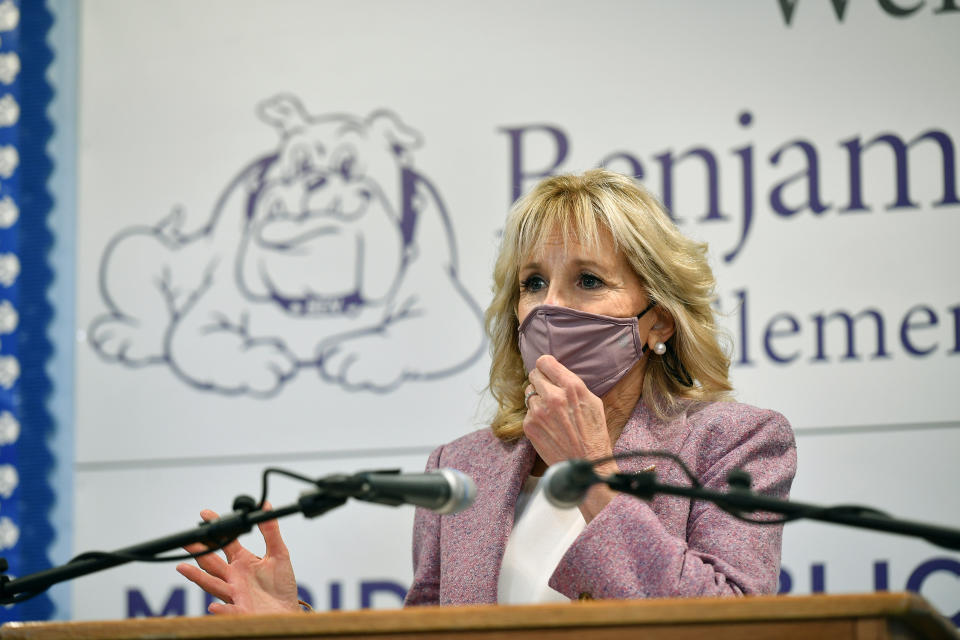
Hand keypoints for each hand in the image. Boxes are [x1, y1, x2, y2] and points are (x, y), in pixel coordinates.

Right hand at [176, 503, 301, 613]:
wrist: (286, 611)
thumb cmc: (280, 585)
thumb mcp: (279, 554)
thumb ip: (271, 532)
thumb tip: (266, 507)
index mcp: (242, 561)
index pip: (224, 542)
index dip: (216, 529)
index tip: (205, 514)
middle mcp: (233, 577)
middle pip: (211, 561)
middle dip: (197, 550)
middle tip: (185, 540)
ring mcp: (234, 594)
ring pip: (212, 584)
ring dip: (197, 577)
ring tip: (182, 568)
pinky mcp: (241, 611)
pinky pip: (229, 611)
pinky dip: (221, 609)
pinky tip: (213, 607)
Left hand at [523, 355, 620, 521]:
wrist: (586, 464)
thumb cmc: (593, 434)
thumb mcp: (593, 402)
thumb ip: (573, 385)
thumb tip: (557, 373)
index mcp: (571, 387)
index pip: (545, 361)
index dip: (546, 367)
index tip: (548, 372)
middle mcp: (553, 396)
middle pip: (534, 375)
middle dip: (541, 382)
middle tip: (550, 393)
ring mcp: (538, 411)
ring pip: (529, 393)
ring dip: (537, 399)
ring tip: (551, 413)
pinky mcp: (529, 426)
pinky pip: (527, 412)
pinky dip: (534, 416)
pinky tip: (548, 426)